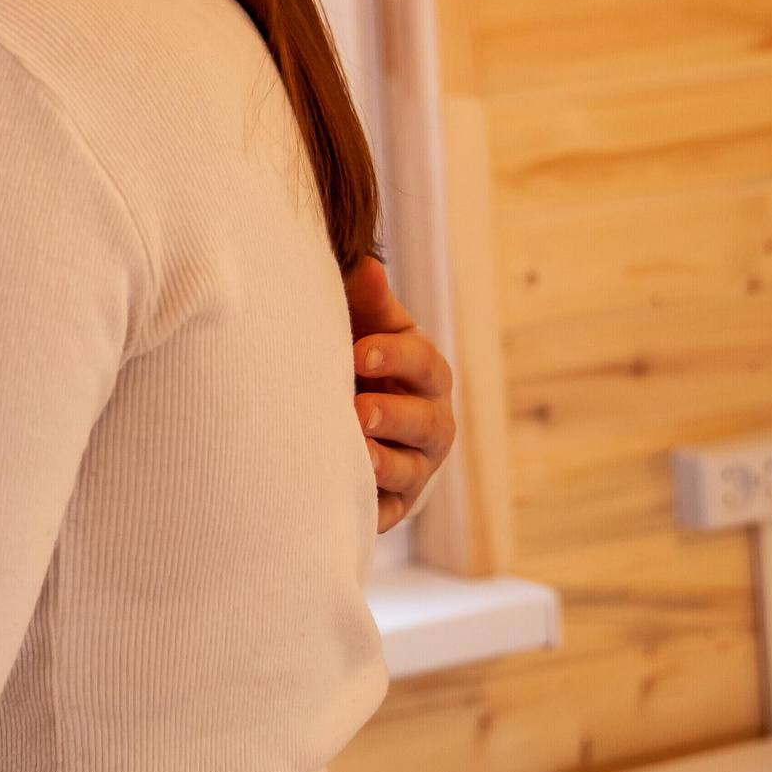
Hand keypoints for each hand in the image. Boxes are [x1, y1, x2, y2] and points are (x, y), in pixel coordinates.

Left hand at [345, 258, 456, 530]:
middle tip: (359, 410)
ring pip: (410, 470)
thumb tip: (364, 261)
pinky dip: (373, 506)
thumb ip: (367, 300)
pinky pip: (388, 510)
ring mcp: (414, 466)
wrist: (341, 420)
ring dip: (385, 463)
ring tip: (358, 454)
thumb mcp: (363, 327)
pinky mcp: (392, 503)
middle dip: (394, 415)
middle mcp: (430, 422)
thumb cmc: (356, 361)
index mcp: (424, 373)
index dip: (395, 356)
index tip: (359, 352)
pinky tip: (351, 496)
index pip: (422, 362)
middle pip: (426, 421)